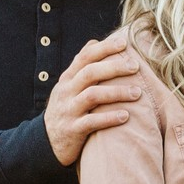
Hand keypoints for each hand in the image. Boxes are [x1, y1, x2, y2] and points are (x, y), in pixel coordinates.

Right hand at [47, 35, 143, 165]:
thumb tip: (95, 41)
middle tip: (136, 66)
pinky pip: (92, 122)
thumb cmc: (66, 109)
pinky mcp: (73, 130)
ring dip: (117, 92)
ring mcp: (68, 111)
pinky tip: (126, 116)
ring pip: (92, 96)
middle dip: (114, 67)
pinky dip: (110, 118)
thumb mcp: (68, 86)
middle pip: (90, 73)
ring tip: (138, 93)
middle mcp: (66, 92)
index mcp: (67, 79)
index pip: (84, 57)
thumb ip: (81, 66)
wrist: (46, 142)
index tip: (124, 42)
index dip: (104, 48)